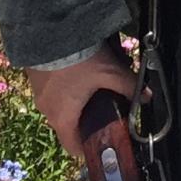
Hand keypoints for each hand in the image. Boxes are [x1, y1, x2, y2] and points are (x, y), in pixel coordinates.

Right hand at [27, 45, 137, 161]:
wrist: (51, 32)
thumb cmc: (79, 60)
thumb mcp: (110, 72)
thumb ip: (129, 86)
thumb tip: (146, 96)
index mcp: (63, 117)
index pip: (72, 146)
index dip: (88, 148)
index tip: (101, 143)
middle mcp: (46, 110)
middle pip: (67, 125)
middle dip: (87, 120)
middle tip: (104, 111)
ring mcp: (38, 94)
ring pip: (59, 106)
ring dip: (76, 101)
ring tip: (94, 88)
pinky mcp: (35, 78)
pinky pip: (52, 91)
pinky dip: (65, 88)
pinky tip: (79, 74)